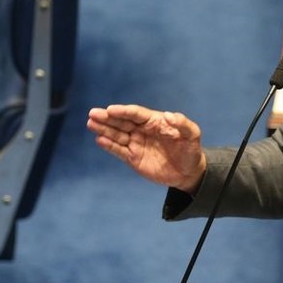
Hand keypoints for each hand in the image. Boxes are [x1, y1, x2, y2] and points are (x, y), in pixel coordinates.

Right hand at [86, 104, 205, 192]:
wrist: (188, 172)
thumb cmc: (190, 150)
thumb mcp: (192, 135)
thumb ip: (183, 124)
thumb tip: (169, 115)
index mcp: (155, 121)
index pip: (136, 114)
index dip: (123, 111)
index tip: (111, 109)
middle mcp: (142, 130)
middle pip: (122, 122)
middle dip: (107, 118)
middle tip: (93, 113)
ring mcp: (136, 144)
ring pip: (117, 135)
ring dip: (104, 129)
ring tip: (90, 123)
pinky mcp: (133, 158)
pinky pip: (119, 150)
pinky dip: (109, 146)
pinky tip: (99, 140)